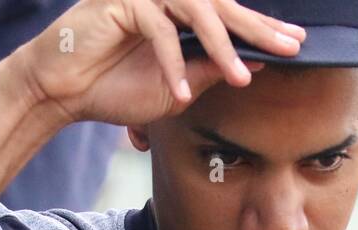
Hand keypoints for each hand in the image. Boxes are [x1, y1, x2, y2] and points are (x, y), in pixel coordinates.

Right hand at [15, 0, 305, 125]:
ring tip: (240, 77)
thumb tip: (255, 62)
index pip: (228, 15)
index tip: (295, 44)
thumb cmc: (114, 88)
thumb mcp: (177, 87)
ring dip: (221, 46)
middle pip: (220, 6)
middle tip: (288, 47)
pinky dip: (172, 64)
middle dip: (256, 29)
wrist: (61, 91)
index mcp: (179, 11)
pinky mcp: (121, 1)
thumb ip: (211, 70)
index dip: (261, 29)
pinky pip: (158, 29)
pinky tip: (182, 93)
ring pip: (195, 11)